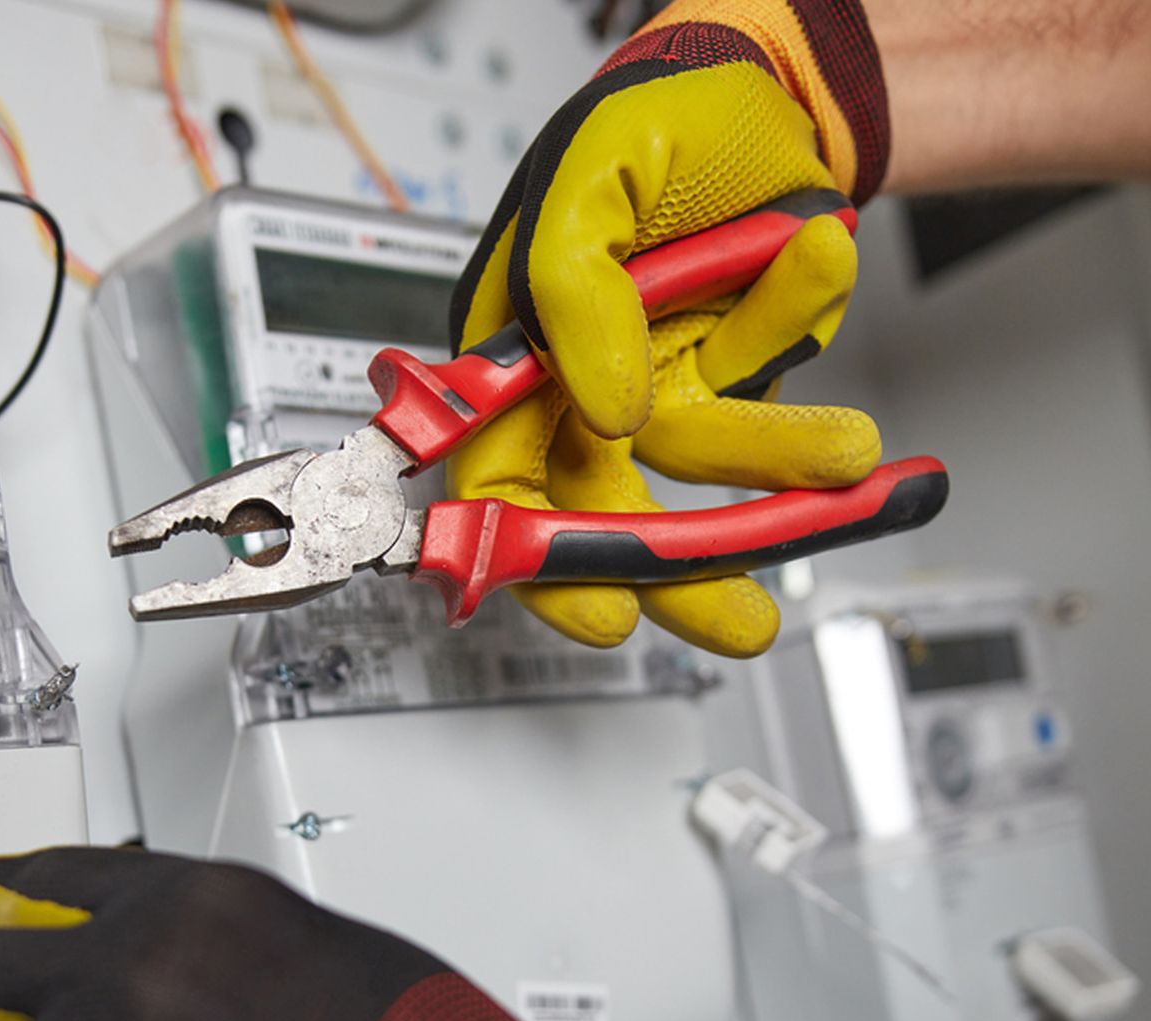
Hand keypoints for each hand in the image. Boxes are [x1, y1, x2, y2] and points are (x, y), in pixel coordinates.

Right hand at [450, 0, 891, 655]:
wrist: (767, 87)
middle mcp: (572, 380)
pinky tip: (812, 263)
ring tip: (847, 459)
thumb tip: (600, 406)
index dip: (528, 552)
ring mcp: (655, 382)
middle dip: (668, 570)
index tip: (595, 607)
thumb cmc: (653, 116)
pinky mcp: (733, 373)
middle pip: (597, 503)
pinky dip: (797, 325)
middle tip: (730, 617)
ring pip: (701, 465)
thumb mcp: (589, 181)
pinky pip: (770, 389)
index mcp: (505, 345)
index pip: (491, 470)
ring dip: (775, 464)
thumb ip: (570, 295)